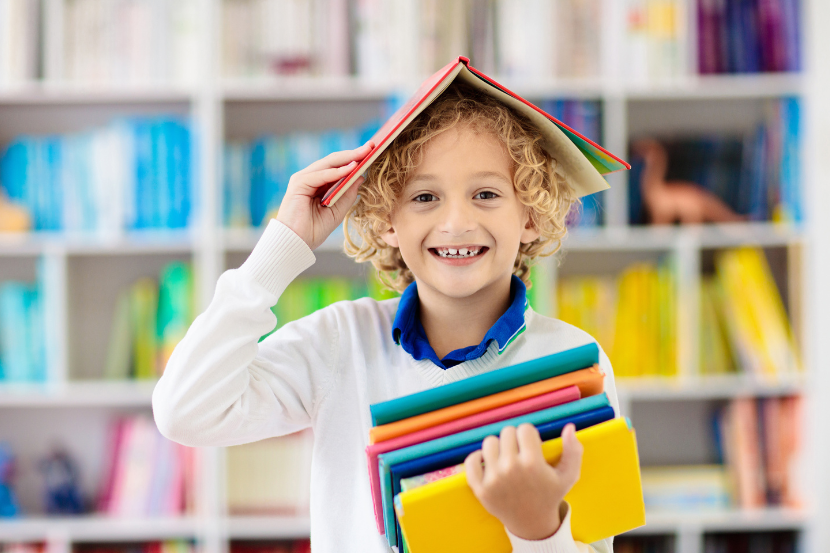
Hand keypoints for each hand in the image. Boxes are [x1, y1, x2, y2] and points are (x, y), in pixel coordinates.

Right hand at [275, 141, 373, 249]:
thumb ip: (347, 194)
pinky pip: (321, 175)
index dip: (354, 159)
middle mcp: (311, 178)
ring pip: (328, 163)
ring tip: (364, 153)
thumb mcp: (337, 210)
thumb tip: (361, 177)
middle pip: (334, 161)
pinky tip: (350, 168)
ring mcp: (303, 179)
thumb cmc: (313, 230)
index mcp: (319, 184)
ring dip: (347, 158)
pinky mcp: (299, 183)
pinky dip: (336, 172)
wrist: (295, 243)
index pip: (338, 167)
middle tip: (371, 146)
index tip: (371, 152)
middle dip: (353, 154)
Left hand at [464, 423, 582, 540]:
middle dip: (514, 439)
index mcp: (532, 463)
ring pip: (489, 442)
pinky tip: (487, 463)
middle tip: (519, 452)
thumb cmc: (550, 496)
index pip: (524, 429)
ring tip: (506, 458)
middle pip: (507, 432)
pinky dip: (477, 458)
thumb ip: (573, 451)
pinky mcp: (479, 488)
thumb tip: (569, 427)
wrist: (532, 523)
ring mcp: (493, 479)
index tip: (532, 446)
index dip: (529, 435)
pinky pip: (470, 461)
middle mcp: (510, 469)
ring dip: (498, 447)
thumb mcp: (568, 476)